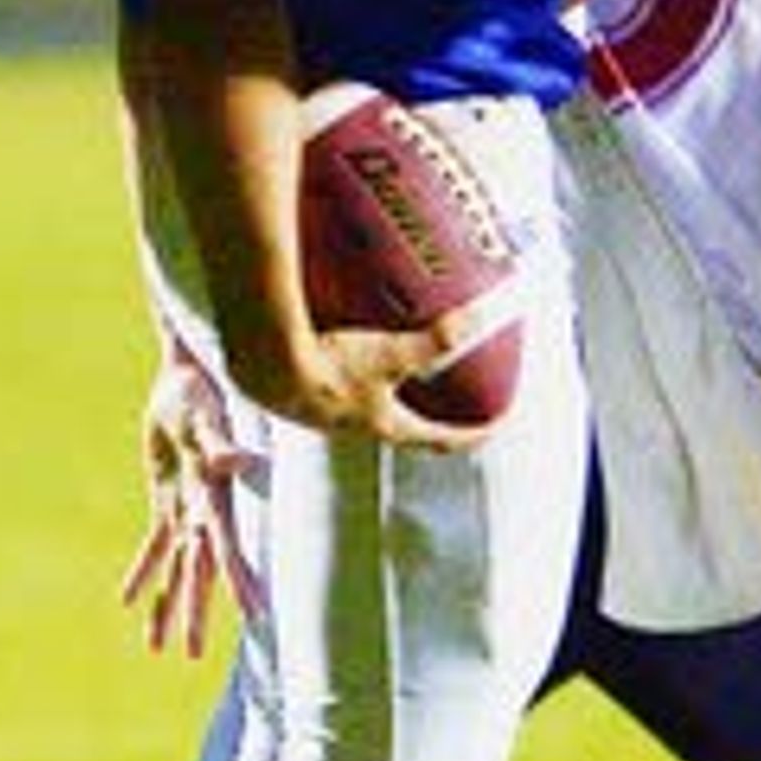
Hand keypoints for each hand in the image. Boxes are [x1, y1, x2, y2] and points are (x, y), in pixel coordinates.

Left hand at [122, 332, 254, 655]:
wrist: (187, 376)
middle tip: (192, 656)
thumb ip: (220, 444)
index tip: (254, 614)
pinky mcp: (166, 499)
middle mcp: (204, 512)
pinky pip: (153, 545)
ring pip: (175, 569)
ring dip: (167, 605)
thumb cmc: (200, 392)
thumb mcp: (206, 418)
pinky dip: (143, 571)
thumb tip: (240, 460)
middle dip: (194, 612)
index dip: (239, 580)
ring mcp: (186, 509)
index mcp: (215, 498)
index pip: (226, 548)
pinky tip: (128, 599)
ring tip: (156, 647)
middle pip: (198, 572)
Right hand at [225, 294, 498, 450]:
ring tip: (389, 372)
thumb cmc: (328, 367)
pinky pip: (330, 389)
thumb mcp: (389, 352)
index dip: (472, 434)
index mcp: (384, 424)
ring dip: (382, 397)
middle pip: (402, 429)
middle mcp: (355, 427)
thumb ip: (435, 339)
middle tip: (445, 399)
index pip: (440, 440)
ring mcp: (323, 416)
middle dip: (426, 417)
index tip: (494, 426)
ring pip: (363, 412)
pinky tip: (336, 353)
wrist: (266, 366)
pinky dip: (344, 377)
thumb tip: (478, 320)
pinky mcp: (295, 397)